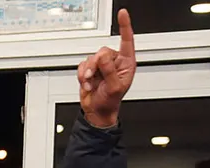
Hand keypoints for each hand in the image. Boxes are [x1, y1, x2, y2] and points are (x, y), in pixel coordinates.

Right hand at [78, 9, 135, 127]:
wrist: (97, 111)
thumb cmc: (110, 101)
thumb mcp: (114, 87)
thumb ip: (110, 71)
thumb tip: (104, 57)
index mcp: (126, 63)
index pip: (126, 41)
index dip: (125, 26)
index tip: (122, 14)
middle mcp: (114, 62)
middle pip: (102, 51)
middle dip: (96, 64)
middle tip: (94, 75)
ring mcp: (101, 66)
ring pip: (91, 58)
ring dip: (88, 72)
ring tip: (91, 83)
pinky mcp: (90, 69)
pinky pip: (82, 64)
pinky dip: (82, 75)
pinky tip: (88, 83)